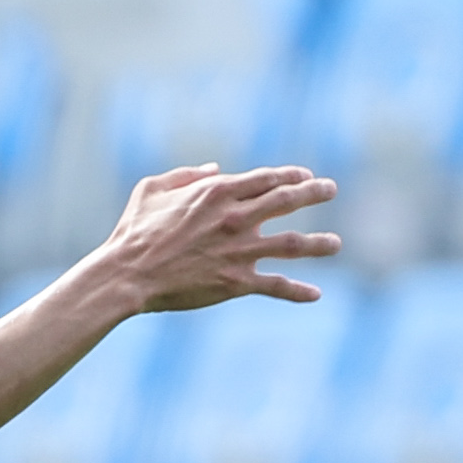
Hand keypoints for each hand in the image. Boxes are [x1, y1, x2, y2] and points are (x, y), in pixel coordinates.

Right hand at [94, 161, 339, 311]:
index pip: (267, 178)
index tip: (305, 176)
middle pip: (287, 201)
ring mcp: (239, 251)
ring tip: (336, 244)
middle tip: (331, 189)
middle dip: (314, 193)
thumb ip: (185, 174)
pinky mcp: (236, 283)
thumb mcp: (151, 188)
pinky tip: (316, 294)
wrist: (127, 275)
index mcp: (216, 192)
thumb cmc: (133, 231)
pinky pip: (275, 286)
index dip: (290, 175)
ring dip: (319, 243)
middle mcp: (235, 218)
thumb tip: (215, 168)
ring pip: (293, 245)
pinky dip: (297, 291)